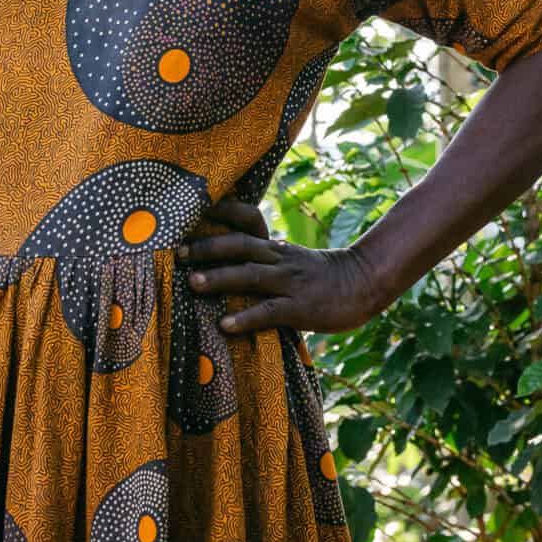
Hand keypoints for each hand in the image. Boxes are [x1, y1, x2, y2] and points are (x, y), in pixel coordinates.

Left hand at [181, 199, 390, 337]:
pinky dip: (245, 317)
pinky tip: (224, 325)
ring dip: (220, 277)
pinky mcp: (300, 308)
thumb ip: (265, 260)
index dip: (216, 220)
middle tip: (177, 251)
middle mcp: (280, 261)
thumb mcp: (293, 261)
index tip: (187, 217)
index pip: (243, 227)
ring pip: (251, 275)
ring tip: (192, 282)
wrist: (365, 285)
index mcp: (276, 249)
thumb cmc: (324, 278)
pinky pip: (269, 311)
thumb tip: (232, 264)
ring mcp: (290, 283)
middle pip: (240, 246)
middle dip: (208, 248)